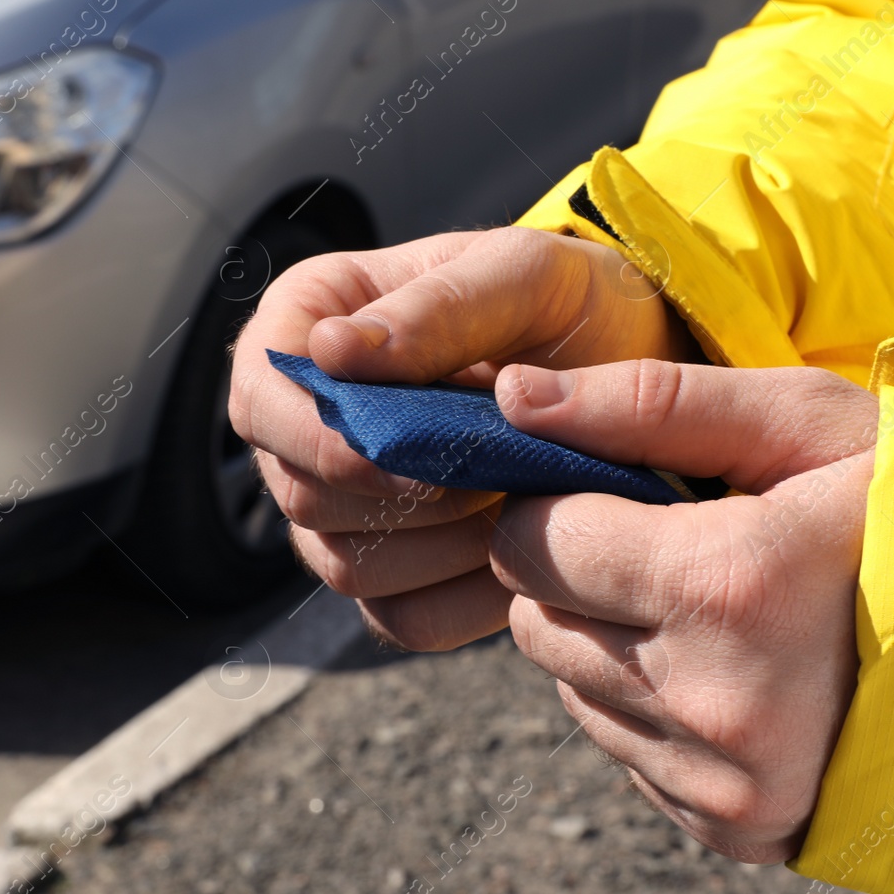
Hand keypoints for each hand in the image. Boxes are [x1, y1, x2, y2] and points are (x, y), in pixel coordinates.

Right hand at [230, 227, 698, 648]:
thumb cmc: (567, 301)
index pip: (262, 396)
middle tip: (500, 473)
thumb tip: (330, 352)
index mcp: (308, 324)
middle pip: (304, 492)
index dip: (320, 437)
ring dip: (444, 549)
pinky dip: (468, 600)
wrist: (631, 365)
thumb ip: (437, 307)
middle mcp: (306, 423)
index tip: (414, 450)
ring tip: (522, 502)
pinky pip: (404, 619)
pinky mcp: (395, 574)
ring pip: (347, 567)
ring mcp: (343, 507)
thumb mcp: (525, 274)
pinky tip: (528, 557)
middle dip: (406, 496)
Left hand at [490, 359, 878, 862]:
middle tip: (668, 548)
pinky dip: (653, 709)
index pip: (532, 544)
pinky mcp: (731, 828)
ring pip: (572, 690)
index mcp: (725, 586)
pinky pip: (625, 754)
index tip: (613, 493)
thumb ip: (652, 402)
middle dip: (579, 575)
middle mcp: (712, 701)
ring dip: (612, 642)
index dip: (559, 505)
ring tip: (714, 610)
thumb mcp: (803, 423)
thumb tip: (510, 398)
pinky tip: (735, 672)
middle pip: (536, 622)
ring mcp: (723, 781)